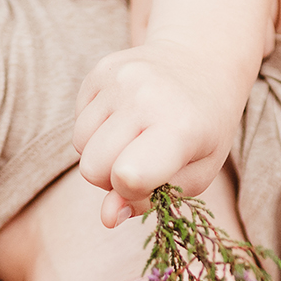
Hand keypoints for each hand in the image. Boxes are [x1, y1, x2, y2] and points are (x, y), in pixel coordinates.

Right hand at [71, 38, 248, 226]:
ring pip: (79, 146)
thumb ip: (153, 200)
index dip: (130, 192)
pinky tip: (125, 117)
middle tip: (141, 163)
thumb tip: (108, 218)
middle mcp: (146, 97)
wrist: (201, 62)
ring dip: (101, 153)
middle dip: (110, 178)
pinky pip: (77, 120)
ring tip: (134, 138)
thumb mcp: (197, 172)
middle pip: (92, 168)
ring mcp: (120, 79)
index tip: (151, 183)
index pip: (127, 176)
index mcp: (180, 127)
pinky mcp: (100, 70)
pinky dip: (96, 129)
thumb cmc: (204, 129)